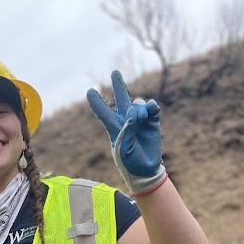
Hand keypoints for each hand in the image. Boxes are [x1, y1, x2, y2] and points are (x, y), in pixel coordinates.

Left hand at [86, 71, 166, 196]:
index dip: (97, 102)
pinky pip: (152, 106)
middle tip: (114, 73)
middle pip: (121, 99)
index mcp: (114, 128)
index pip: (103, 112)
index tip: (90, 91)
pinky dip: (151, 106)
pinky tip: (150, 111)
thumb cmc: (130, 162)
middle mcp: (127, 121)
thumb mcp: (124, 148)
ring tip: (141, 118)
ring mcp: (140, 120)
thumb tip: (134, 110)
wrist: (146, 170)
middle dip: (118, 85)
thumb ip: (127, 128)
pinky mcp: (153, 121)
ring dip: (139, 107)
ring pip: (137, 103)